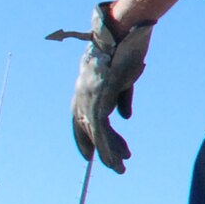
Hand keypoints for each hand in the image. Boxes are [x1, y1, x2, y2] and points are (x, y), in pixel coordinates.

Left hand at [71, 2, 152, 172]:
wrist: (123, 34)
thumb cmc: (124, 51)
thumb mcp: (124, 79)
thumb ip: (122, 99)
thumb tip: (125, 118)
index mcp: (85, 90)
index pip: (80, 122)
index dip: (85, 140)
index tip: (92, 156)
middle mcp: (82, 97)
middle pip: (88, 131)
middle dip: (102, 149)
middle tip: (114, 165)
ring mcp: (88, 100)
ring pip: (95, 135)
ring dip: (108, 154)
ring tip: (120, 169)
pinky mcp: (98, 101)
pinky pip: (101, 131)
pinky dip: (110, 147)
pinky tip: (117, 159)